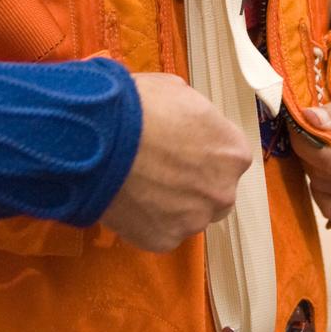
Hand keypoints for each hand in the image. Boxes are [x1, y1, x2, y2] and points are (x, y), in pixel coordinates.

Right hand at [100, 72, 250, 251]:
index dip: (203, 150)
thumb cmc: (139, 109)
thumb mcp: (176, 91)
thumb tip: (187, 119)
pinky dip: (148, 220)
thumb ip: (194, 113)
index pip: (229, 157)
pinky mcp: (164, 240)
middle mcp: (222, 191)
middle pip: (214, 191)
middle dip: (193, 182)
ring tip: (139, 183)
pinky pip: (161, 231)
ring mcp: (193, 220)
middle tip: (161, 167)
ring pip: (189, 215)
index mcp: (232, 153)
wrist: (97, 140)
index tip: (183, 145)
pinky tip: (129, 199)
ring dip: (171, 203)